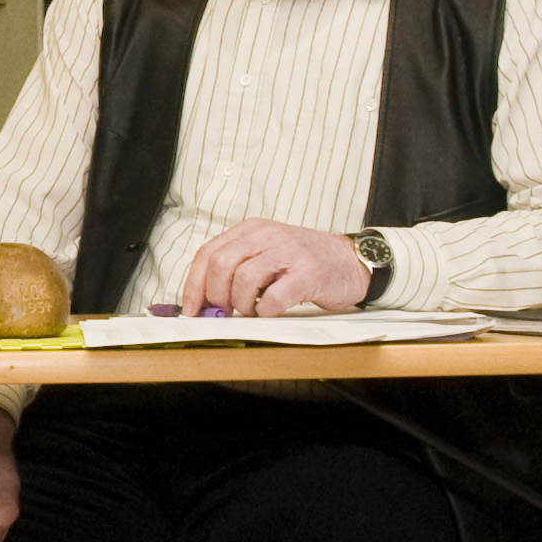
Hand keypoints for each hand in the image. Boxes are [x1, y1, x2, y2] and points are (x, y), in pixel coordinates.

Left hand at [179, 219, 370, 316]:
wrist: (351, 261)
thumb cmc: (304, 263)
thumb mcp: (266, 253)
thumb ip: (237, 268)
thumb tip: (204, 301)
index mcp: (252, 230)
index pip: (208, 253)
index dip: (194, 285)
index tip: (191, 309)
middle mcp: (268, 236)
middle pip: (221, 265)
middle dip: (216, 295)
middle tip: (226, 311)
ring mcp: (289, 252)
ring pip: (243, 280)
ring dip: (242, 304)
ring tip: (254, 309)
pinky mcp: (308, 274)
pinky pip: (274, 298)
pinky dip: (266, 311)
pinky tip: (272, 310)